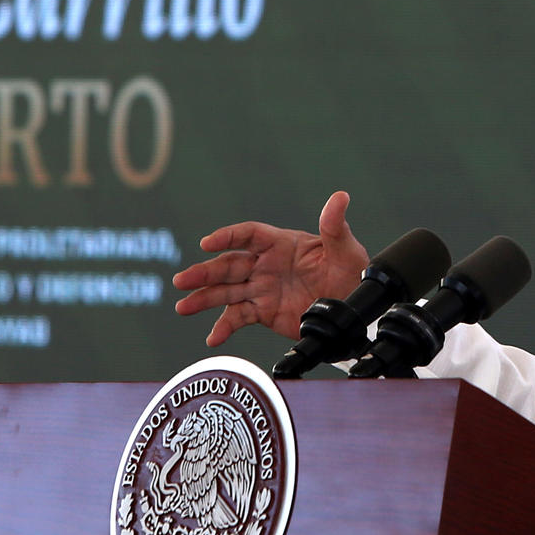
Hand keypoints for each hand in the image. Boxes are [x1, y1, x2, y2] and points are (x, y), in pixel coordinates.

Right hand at [171, 191, 368, 346]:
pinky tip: (212, 337)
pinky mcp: (263, 312)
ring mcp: (261, 289)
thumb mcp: (346, 250)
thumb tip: (340, 197)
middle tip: (182, 281)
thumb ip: (335, 226)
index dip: (227, 237)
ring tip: (182, 307)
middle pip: (229, 265)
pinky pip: (238, 317)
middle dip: (204, 272)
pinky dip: (224, 327)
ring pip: (226, 291)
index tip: (207, 243)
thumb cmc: (350, 273)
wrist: (352, 310)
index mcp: (280, 244)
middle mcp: (265, 265)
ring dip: (203, 298)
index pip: (247, 235)